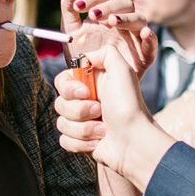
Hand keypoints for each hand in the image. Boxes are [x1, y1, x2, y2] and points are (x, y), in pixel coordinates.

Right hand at [54, 46, 175, 190]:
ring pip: (61, 123)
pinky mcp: (80, 140)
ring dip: (84, 128)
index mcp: (90, 84)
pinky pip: (64, 140)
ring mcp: (81, 122)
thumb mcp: (123, 70)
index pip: (62, 80)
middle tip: (100, 110)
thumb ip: (106, 53)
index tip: (85, 92)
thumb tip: (85, 56)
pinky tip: (98, 142)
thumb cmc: (128, 106)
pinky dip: (81, 142)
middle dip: (79, 110)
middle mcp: (84, 101)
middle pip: (59, 103)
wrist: (134, 141)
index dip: (69, 88)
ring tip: (103, 129)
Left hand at [60, 0, 156, 77]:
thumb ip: (68, 12)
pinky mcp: (145, 55)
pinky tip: (144, 34)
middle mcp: (123, 21)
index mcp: (106, 13)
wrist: (91, 84)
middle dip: (109, 6)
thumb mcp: (71, 35)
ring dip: (127, 18)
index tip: (78, 7)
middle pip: (124, 3)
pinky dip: (150, 37)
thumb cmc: (83, 57)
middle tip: (94, 15)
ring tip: (112, 22)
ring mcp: (135, 36)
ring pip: (139, 18)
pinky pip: (152, 43)